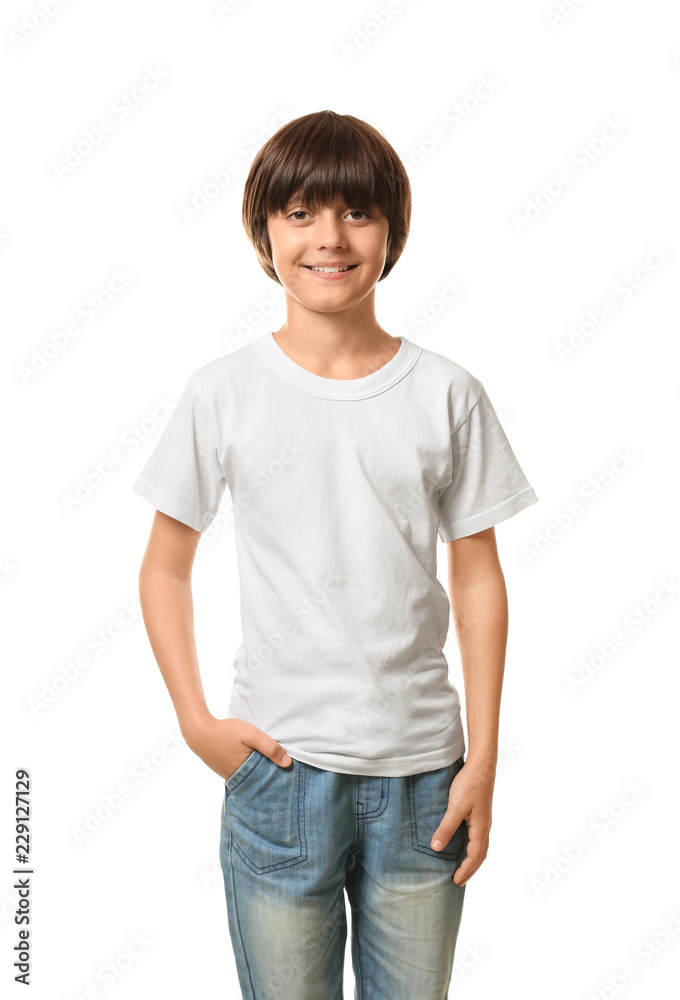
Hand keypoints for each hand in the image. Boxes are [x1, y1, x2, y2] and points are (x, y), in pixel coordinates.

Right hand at [182, 714, 291, 781]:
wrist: (199, 732)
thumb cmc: (226, 732)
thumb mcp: (251, 735)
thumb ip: (269, 747)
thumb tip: (287, 763)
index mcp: (246, 773)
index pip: (268, 780)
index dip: (279, 776)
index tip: (289, 773)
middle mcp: (238, 778)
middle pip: (260, 780)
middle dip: (270, 776)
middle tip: (284, 770)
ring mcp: (230, 776)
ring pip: (251, 777)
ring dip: (260, 771)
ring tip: (271, 765)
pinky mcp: (225, 770)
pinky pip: (241, 773)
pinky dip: (249, 769)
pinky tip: (254, 761)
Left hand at [430, 756, 495, 885]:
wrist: (481, 765)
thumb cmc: (470, 785)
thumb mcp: (455, 807)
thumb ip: (446, 827)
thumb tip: (436, 848)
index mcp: (481, 828)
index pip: (474, 856)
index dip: (465, 870)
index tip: (456, 881)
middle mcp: (484, 827)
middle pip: (480, 854)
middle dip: (471, 869)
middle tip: (459, 881)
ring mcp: (483, 820)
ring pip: (480, 846)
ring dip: (472, 859)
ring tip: (462, 867)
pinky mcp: (479, 813)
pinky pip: (477, 836)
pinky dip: (471, 847)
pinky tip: (462, 843)